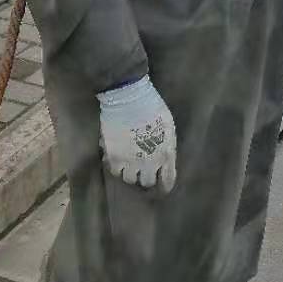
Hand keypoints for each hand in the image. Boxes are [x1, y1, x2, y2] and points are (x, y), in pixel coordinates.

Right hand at [97, 77, 177, 192]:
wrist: (128, 97)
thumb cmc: (152, 106)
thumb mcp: (168, 127)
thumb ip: (167, 146)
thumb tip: (163, 157)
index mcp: (166, 154)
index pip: (167, 181)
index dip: (164, 184)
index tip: (161, 181)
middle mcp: (149, 162)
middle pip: (147, 182)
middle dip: (146, 176)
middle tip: (142, 169)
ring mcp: (130, 161)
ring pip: (129, 179)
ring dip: (130, 172)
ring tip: (128, 163)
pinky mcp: (114, 157)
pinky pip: (114, 171)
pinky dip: (116, 166)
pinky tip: (117, 157)